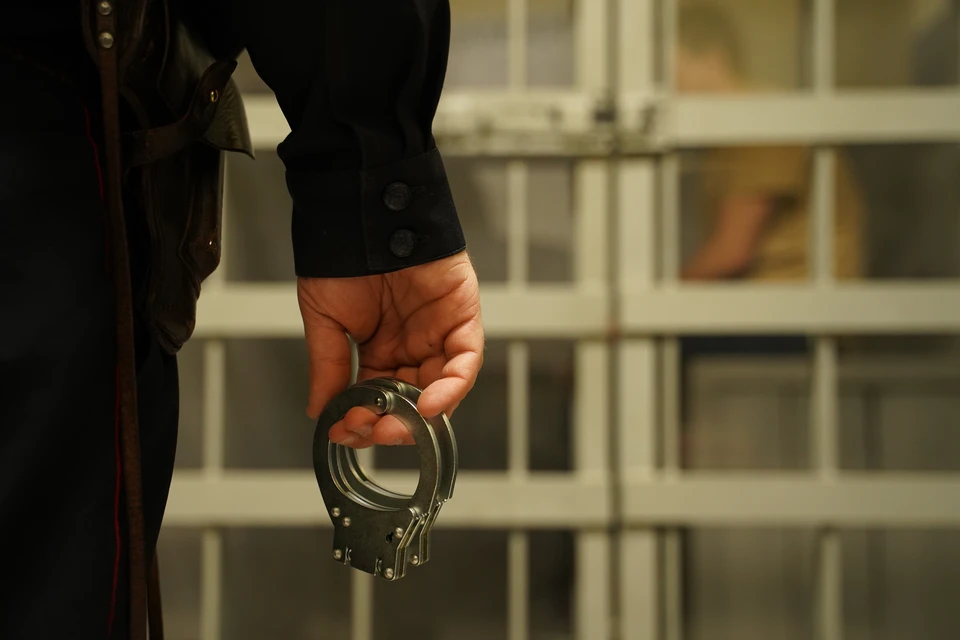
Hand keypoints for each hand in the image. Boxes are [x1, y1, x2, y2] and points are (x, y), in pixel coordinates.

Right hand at [297, 251, 483, 446]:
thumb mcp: (326, 319)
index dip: (367, 419)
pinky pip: (466, 359)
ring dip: (422, 414)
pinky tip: (428, 404)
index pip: (381, 398)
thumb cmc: (341, 257)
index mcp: (382, 348)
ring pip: (443, 387)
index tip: (345, 431)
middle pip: (414, 399)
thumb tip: (320, 412)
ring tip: (394, 426)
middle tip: (372, 433)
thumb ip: (329, 367)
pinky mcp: (463, 316)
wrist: (361, 213)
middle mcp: (414, 344)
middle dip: (394, 423)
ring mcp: (441, 331)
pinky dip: (453, 385)